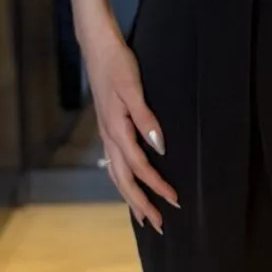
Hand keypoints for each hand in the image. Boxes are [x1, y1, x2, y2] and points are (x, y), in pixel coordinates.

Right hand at [81, 25, 176, 231]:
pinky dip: (122, 179)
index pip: (140, 167)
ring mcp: (105, 132)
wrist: (96, 45)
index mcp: (117, 129)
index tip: (175, 200)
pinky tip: (128, 183)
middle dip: (140, 204)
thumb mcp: (134, 88)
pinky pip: (113, 163)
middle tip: (158, 225)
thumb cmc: (117, 63)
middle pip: (124, 179)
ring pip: (116, 174)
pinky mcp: (107, 126)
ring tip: (142, 215)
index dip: (157, 186)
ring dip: (130, 196)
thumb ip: (146, 118)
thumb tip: (159, 147)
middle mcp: (108, 136)